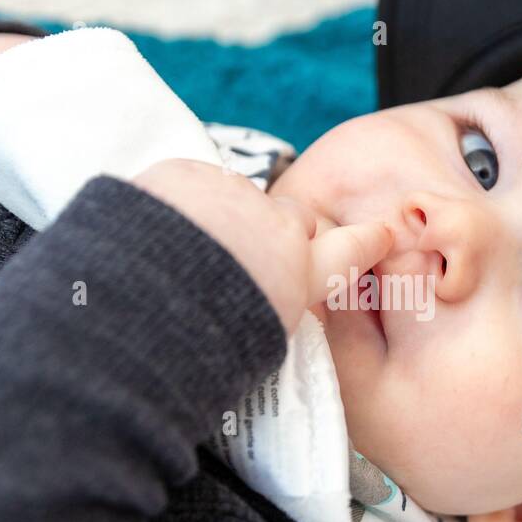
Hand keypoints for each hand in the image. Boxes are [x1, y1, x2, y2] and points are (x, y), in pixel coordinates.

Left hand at [130, 158, 392, 337]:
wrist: (137, 307)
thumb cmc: (196, 345)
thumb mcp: (254, 346)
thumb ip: (269, 316)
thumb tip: (263, 312)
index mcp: (297, 278)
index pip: (349, 254)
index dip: (368, 241)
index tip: (383, 231)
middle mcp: (276, 229)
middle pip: (294, 217)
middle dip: (278, 231)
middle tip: (245, 260)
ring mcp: (231, 195)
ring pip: (238, 198)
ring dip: (224, 217)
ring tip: (184, 254)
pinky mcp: (187, 175)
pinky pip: (192, 182)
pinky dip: (181, 201)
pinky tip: (157, 229)